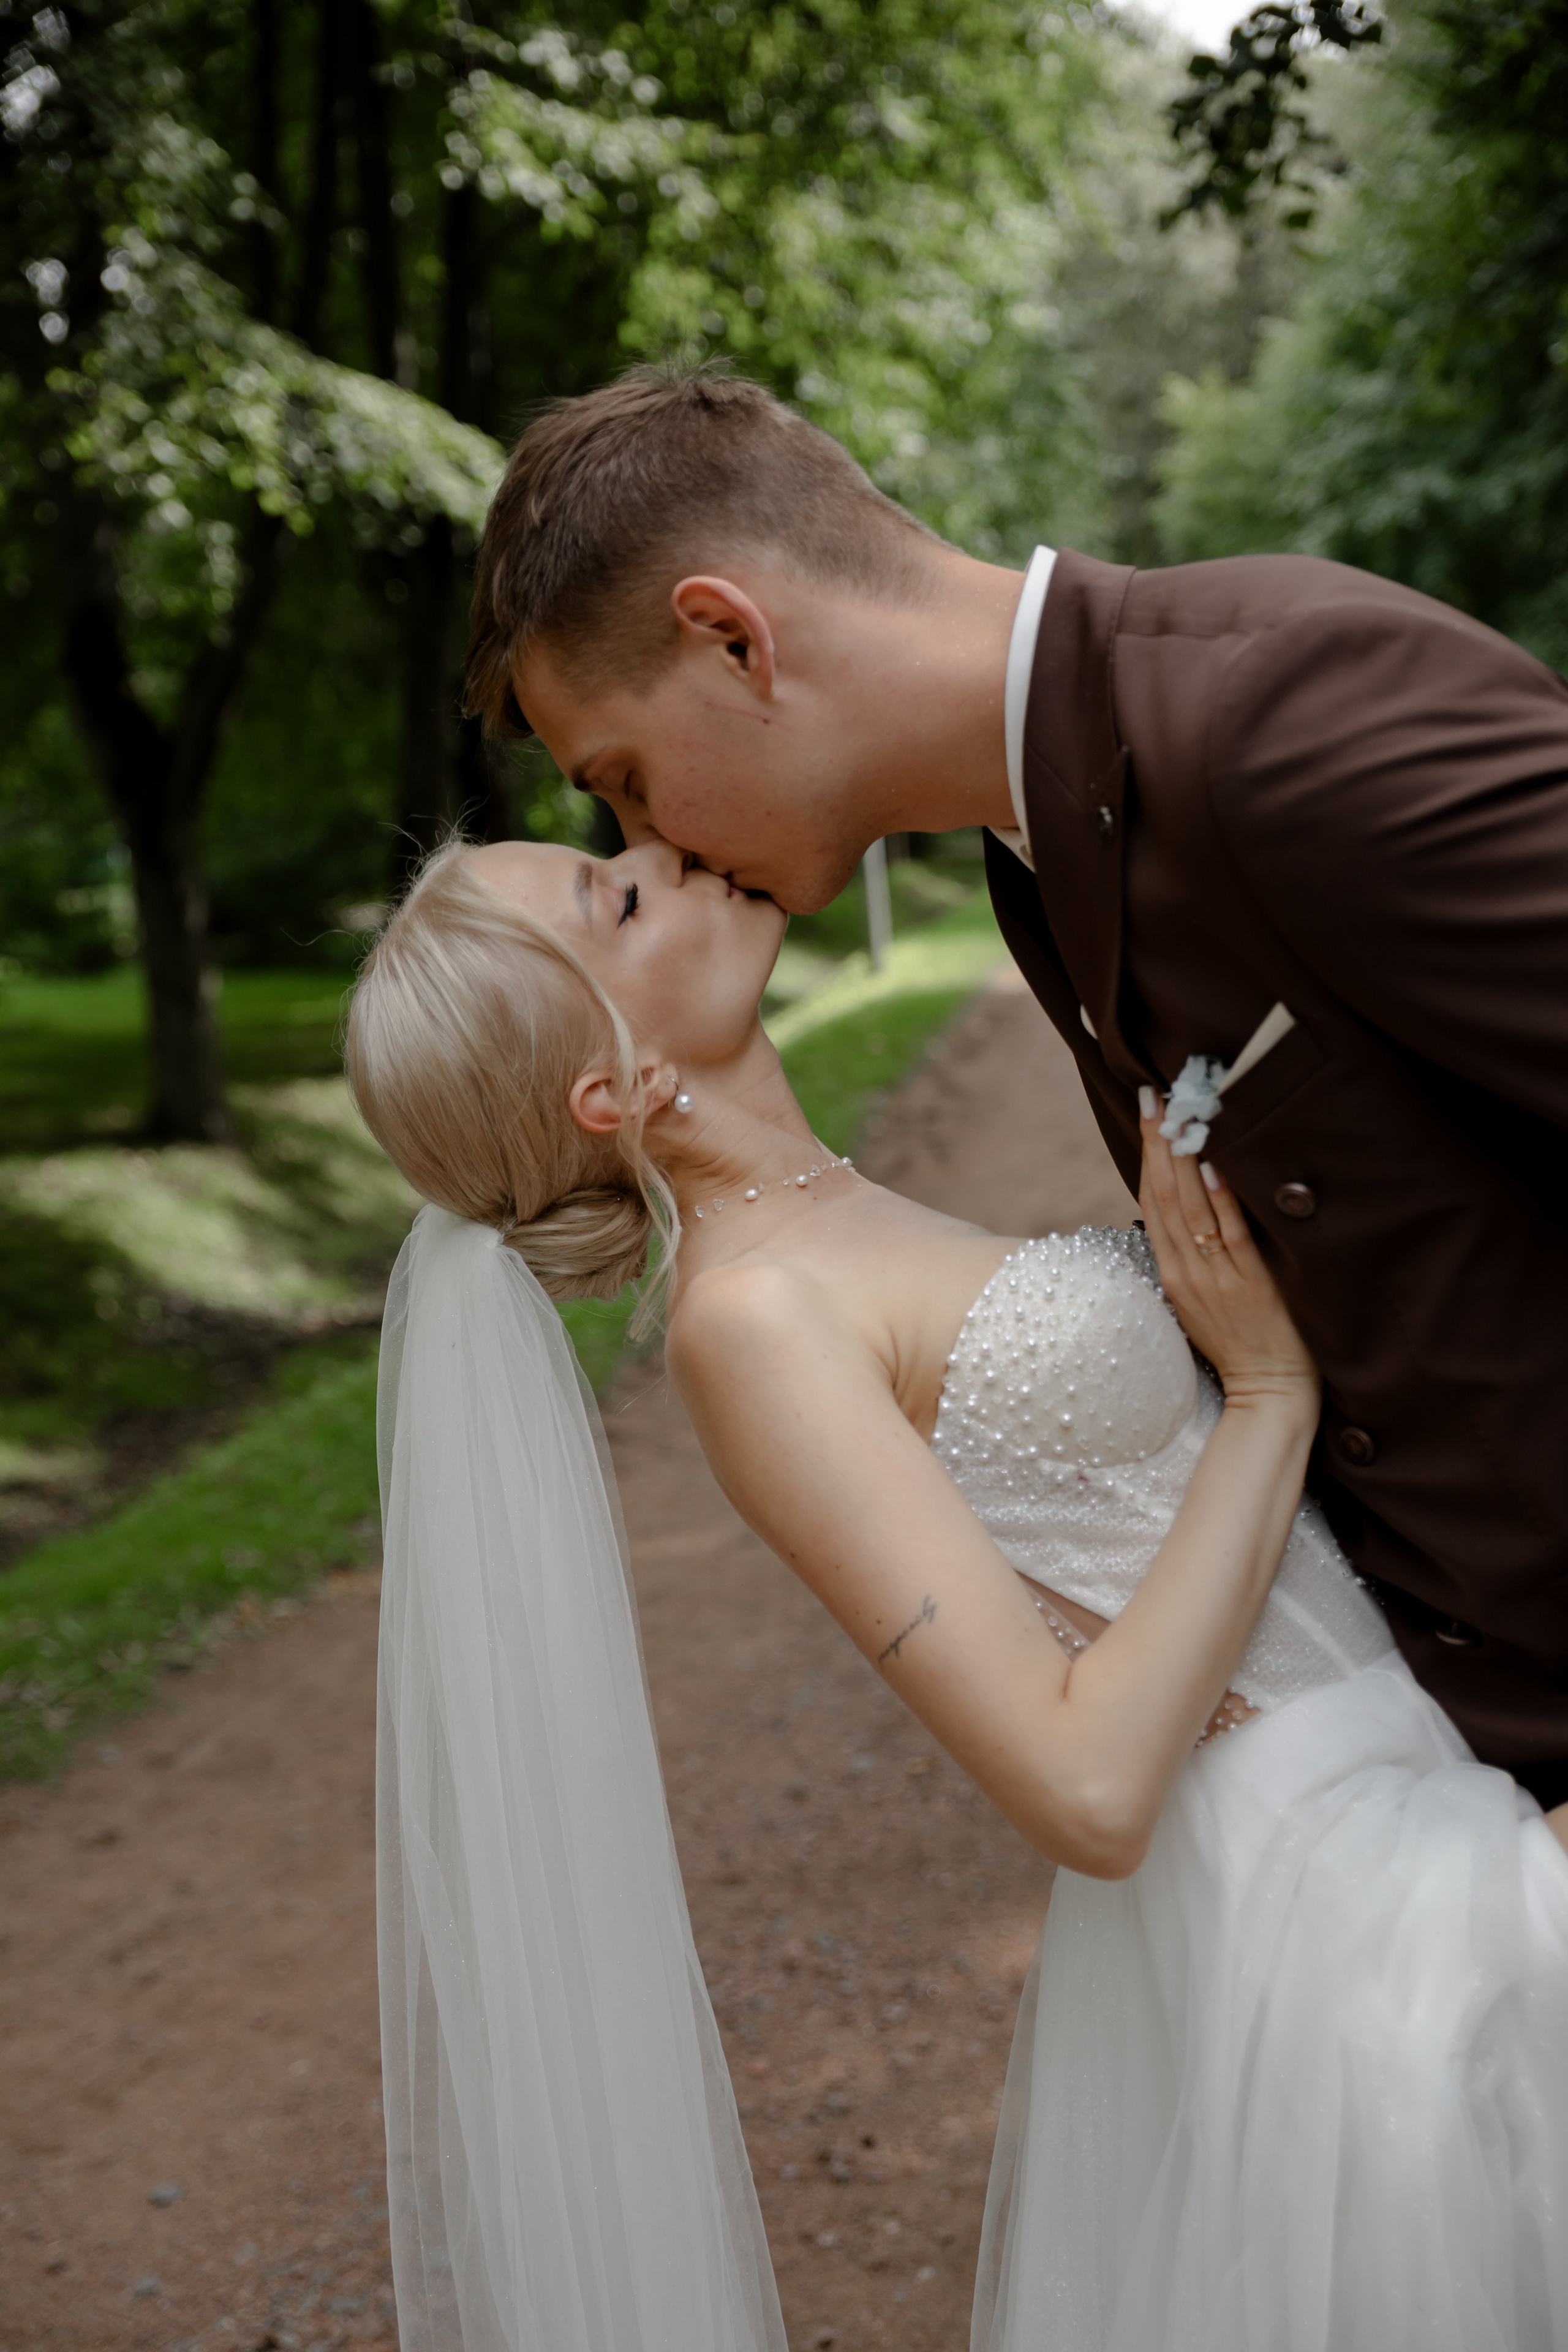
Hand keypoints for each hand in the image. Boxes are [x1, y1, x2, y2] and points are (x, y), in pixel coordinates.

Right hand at [1138, 1091, 1318, 1409]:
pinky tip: (1218, 1165)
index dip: (1146, 1153)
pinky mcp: (1249, 1285)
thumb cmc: (1240, 1342)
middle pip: (1163, 1195)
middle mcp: (1186, 1270)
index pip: (1150, 1201)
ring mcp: (1215, 1277)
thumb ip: (1193, 1255)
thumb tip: (1194, 1204)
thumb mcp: (1201, 1298)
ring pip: (1190, 1208)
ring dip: (1184, 1157)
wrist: (1268, 1391)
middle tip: (1154, 1094)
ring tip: (1179, 1112)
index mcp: (1171, 1271)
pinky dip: (1222, 1199)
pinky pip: (1231, 1235)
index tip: (1146, 1110)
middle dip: (1157, 1141)